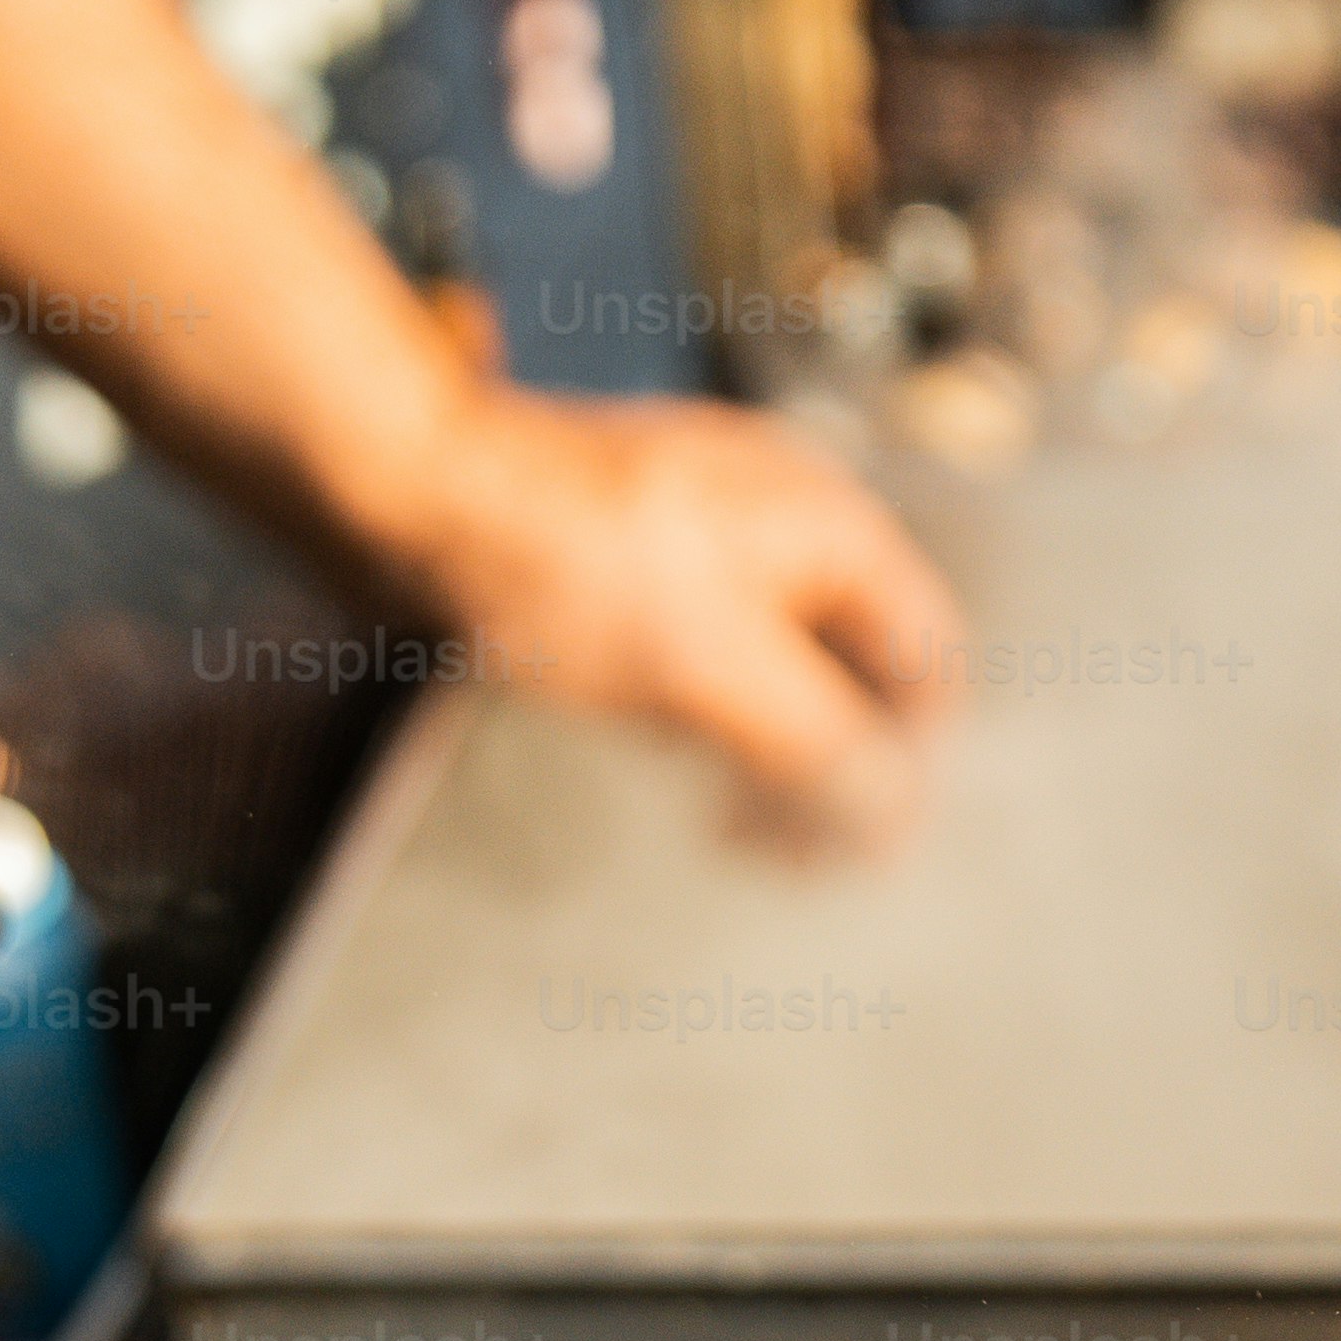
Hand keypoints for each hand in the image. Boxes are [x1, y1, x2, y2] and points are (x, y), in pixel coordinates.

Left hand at [349, 385, 965, 854]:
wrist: (414, 485)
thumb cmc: (563, 570)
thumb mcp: (711, 671)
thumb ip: (821, 746)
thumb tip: (896, 817)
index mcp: (830, 524)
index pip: (926, 660)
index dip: (909, 760)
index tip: (863, 845)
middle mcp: (788, 511)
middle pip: (859, 662)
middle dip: (836, 762)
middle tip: (792, 855)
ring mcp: (715, 520)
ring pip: (784, 655)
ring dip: (773, 744)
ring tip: (735, 826)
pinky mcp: (644, 541)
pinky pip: (714, 637)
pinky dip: (715, 704)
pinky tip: (672, 751)